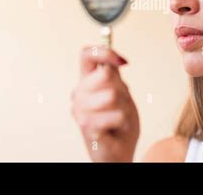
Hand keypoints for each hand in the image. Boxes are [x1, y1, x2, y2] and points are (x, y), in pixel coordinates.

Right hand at [71, 46, 138, 161]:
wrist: (120, 150)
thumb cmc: (120, 122)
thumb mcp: (121, 92)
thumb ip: (114, 75)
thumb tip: (114, 61)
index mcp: (85, 81)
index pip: (86, 55)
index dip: (104, 52)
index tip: (122, 62)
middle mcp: (78, 93)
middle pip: (104, 74)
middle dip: (121, 88)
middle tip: (120, 102)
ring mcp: (80, 110)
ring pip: (112, 95)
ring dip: (124, 107)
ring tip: (118, 117)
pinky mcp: (87, 127)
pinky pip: (117, 114)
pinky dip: (123, 121)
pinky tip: (116, 128)